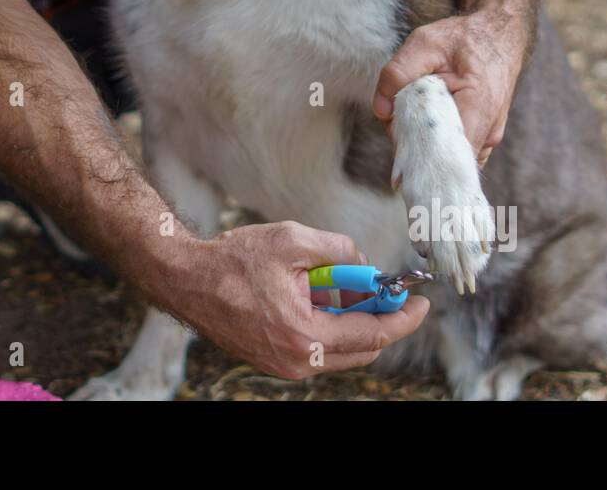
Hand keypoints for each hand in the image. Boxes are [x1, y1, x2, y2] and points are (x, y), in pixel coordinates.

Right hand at [170, 221, 428, 378]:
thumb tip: (363, 261)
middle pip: (361, 348)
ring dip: (350, 318)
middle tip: (381, 285)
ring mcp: (284, 366)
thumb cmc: (232, 260)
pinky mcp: (273, 360)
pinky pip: (317, 348)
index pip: (372, 334)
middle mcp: (297, 362)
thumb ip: (338, 249)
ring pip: (339, 349)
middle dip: (377, 315)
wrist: (185, 279)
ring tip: (337, 281)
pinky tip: (315, 294)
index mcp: (305, 336)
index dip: (402, 318)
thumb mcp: (292, 240)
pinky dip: (328, 323)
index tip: (421, 302)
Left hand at [372, 6, 531, 166]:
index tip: (396, 152)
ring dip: (424, 145)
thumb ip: (398, 73)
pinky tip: (422, 122)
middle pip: (443, 160)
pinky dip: (435, 142)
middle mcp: (489, 131)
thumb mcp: (425, 43)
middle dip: (414, 149)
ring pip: (448, 158)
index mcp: (479, 108)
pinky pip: (455, 151)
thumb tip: (381, 111)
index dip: (418, 157)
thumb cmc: (465, 38)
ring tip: (410, 117)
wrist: (499, 36)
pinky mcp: (483, 138)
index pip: (447, 153)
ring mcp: (488, 138)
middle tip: (397, 123)